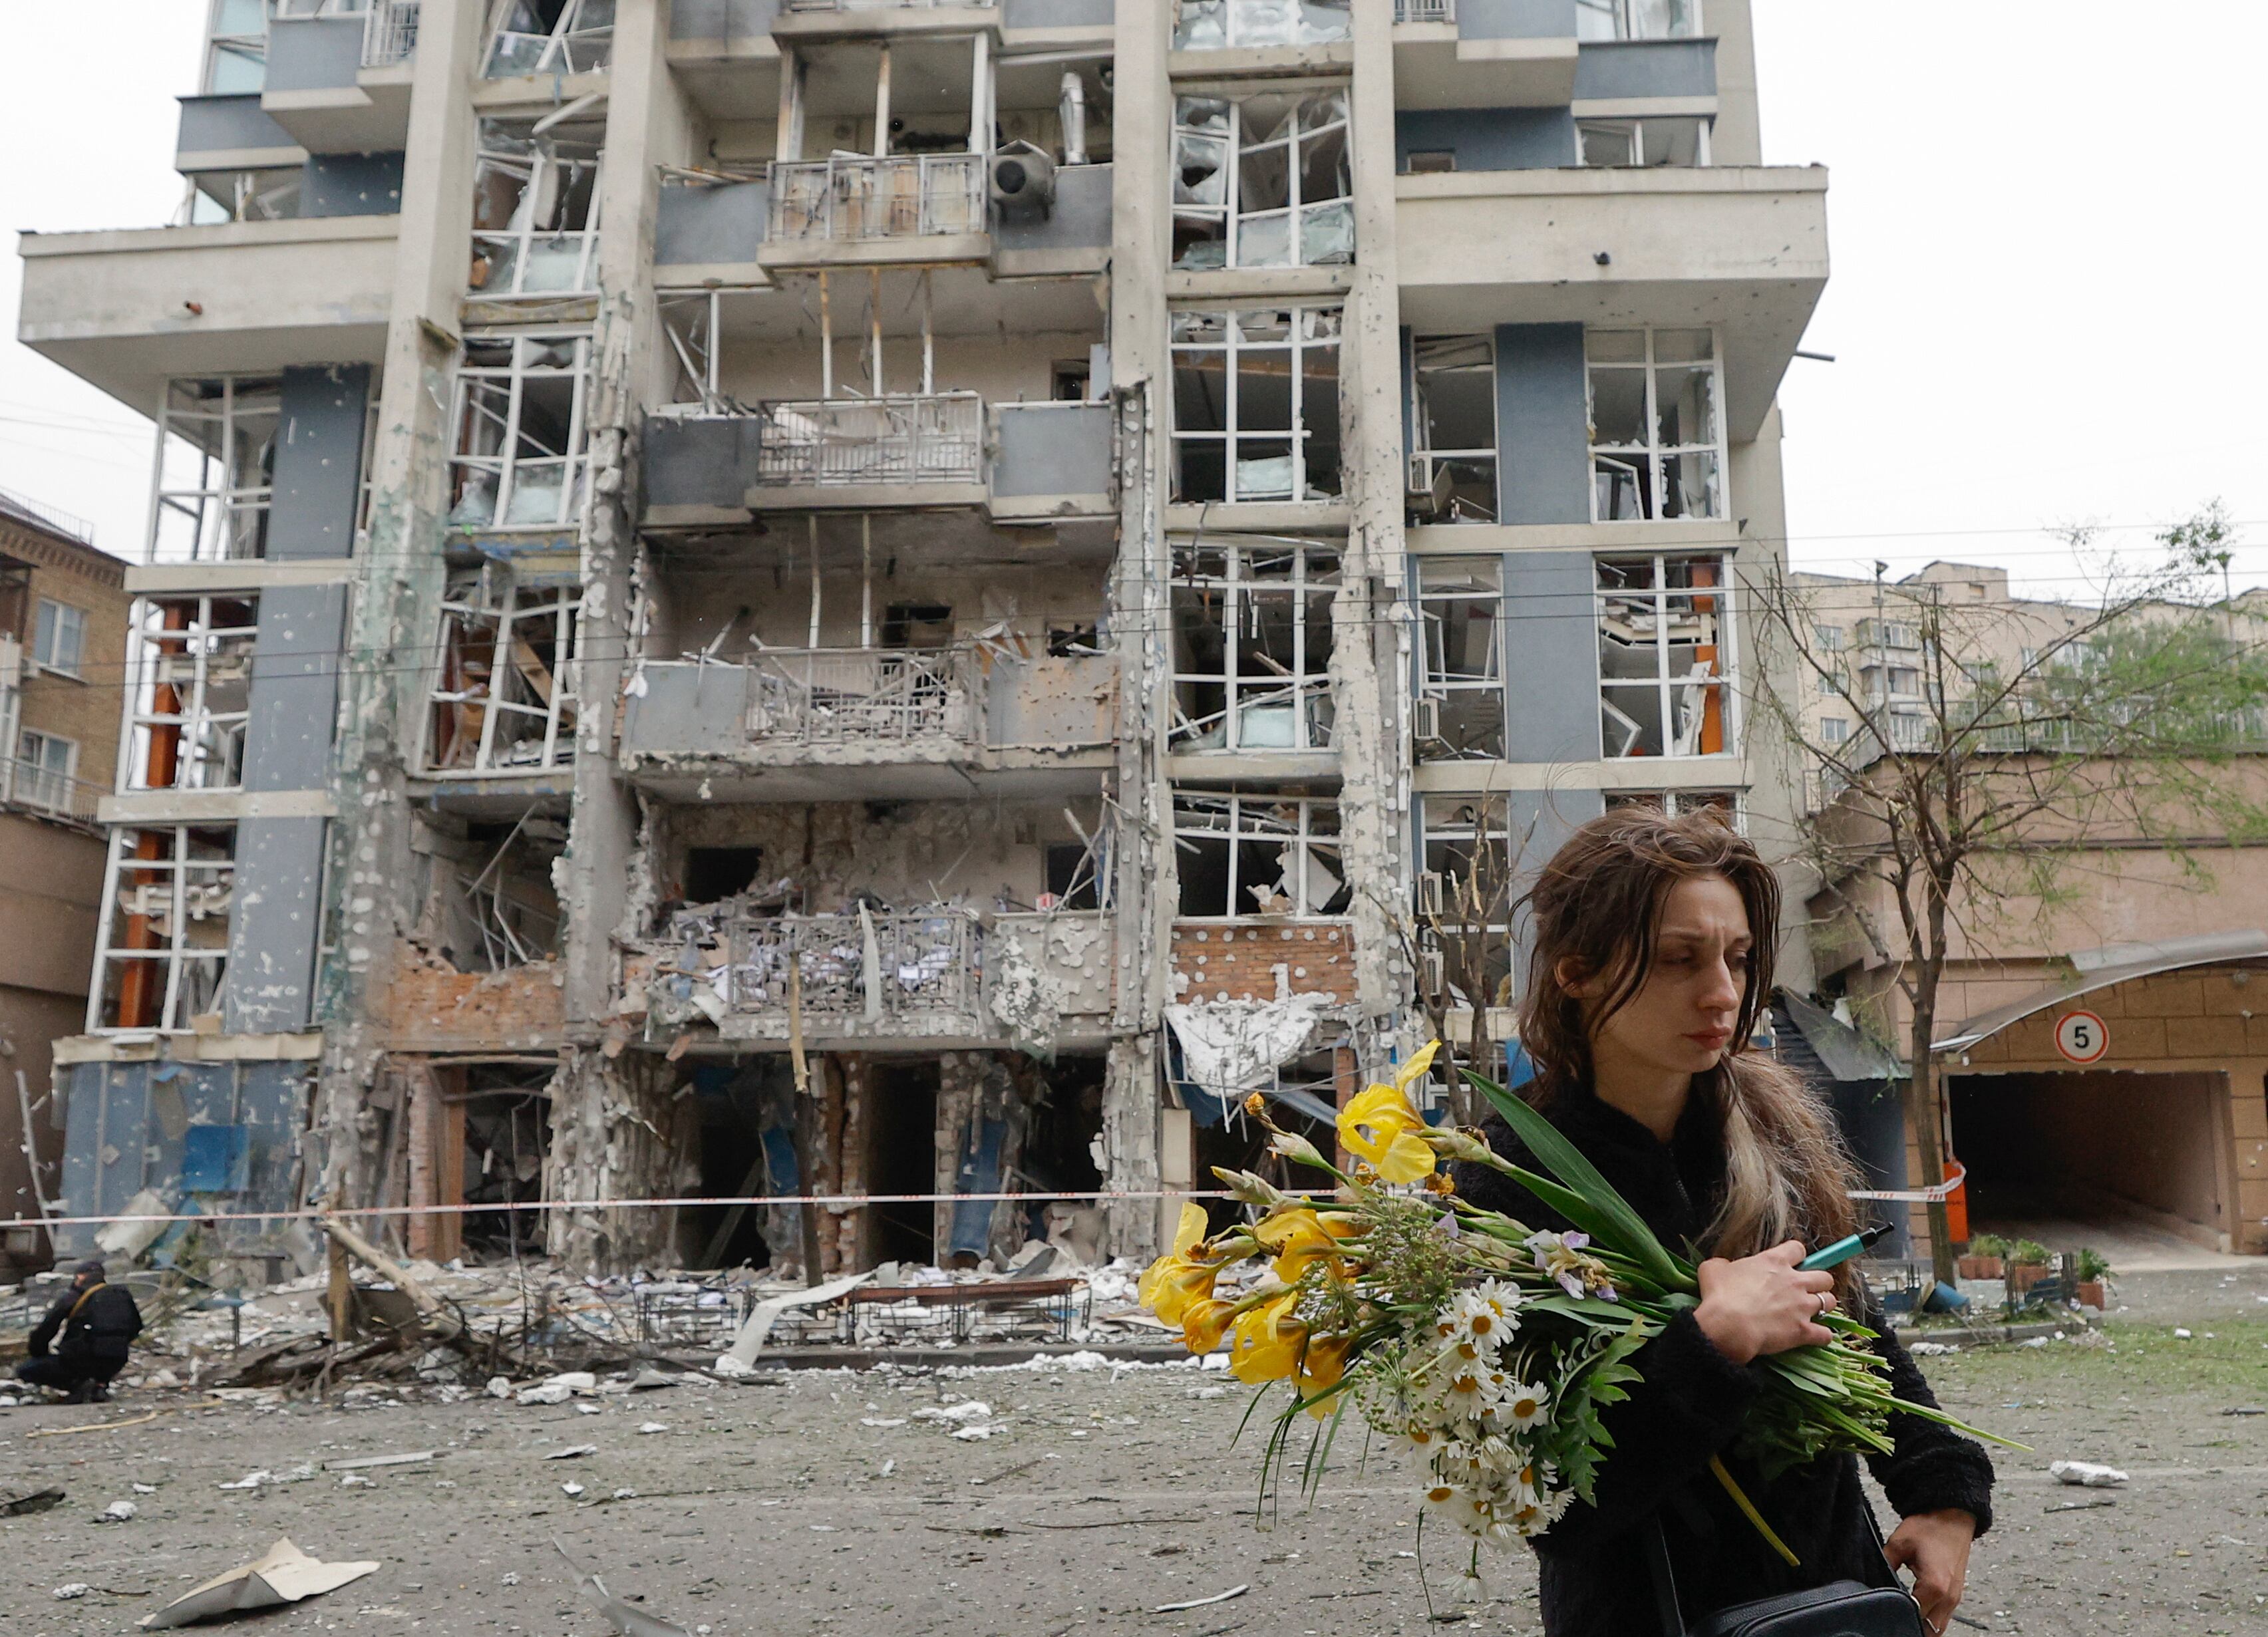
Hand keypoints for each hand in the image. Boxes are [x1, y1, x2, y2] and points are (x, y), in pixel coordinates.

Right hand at [1692, 1240, 1835, 1364]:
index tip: (1791, 1263)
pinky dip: (1822, 1335)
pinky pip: (1825, 1334)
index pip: (1798, 1249)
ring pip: (1830, 1301)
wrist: (1729, 1327)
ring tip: (1814, 1311)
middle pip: (1824, 1276)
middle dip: (1819, 1282)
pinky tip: (1815, 1336)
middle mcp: (1795, 1281)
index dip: (1796, 1256)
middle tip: (1806, 1289)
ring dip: (1824, 1305)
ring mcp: (1802, 1306)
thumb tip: (1725, 1266)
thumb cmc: (1719, 1295)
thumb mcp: (1713, 1269)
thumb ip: (1724, 1264)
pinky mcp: (1804, 1330)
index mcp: (1774, 1262)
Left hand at [1883, 1509, 1975, 1633]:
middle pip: (1929, 1630)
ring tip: (1904, 1613)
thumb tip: (1874, 1582)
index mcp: (1934, 1586)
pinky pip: (1943, 1617)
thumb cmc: (1929, 1527)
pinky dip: (1931, 1618)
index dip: (1898, 1616)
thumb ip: (1886, 1565)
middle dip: (1911, 1626)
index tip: (1884, 1612)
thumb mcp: (1899, 1543)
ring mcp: (1955, 1598)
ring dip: (1923, 1625)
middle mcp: (1948, 1597)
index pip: (1914, 1617)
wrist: (1952, 1516)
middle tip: (1892, 1617)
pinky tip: (1917, 1610)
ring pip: (1938, 1627)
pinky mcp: (1956, 1595)